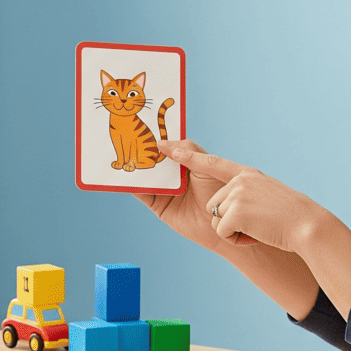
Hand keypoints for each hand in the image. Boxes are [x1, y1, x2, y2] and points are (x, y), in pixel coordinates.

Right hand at [133, 140, 249, 257]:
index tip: (144, 129)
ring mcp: (165, 191)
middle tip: (129, 140)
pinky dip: (133, 186)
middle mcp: (173, 176)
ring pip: (146, 176)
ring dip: (135, 168)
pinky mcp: (159, 206)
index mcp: (186, 164)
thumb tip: (161, 143)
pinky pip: (142, 194)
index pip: (168, 149)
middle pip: (153, 161)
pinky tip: (126, 178)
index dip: (157, 140)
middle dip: (142, 152)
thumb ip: (187, 151)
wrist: (225, 221)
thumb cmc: (221, 191)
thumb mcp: (207, 164)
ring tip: (125, 156)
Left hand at [146, 141, 329, 256]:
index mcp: (246, 173)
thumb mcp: (266, 193)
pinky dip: (237, 239)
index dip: (186, 155)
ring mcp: (237, 194)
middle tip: (255, 223)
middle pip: (212, 204)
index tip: (165, 147)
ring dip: (233, 230)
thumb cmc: (290, 217)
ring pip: (216, 219)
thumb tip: (224, 202)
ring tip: (258, 228)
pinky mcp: (236, 212)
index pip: (210, 161)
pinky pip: (222, 231)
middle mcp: (239, 180)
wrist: (308, 226)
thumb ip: (245, 190)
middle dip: (228, 220)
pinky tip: (255, 235)